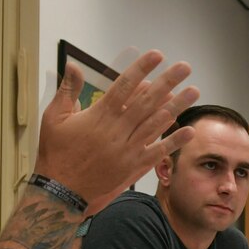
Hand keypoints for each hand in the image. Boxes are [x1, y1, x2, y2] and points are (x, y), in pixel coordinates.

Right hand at [35, 50, 198, 215]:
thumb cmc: (55, 153)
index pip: (124, 86)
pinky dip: (173, 141)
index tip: (157, 55)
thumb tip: (73, 65)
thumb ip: (67, 90)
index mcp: (98, 116)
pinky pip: (156, 152)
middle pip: (147, 101)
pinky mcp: (131, 167)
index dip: (141, 69)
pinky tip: (189, 129)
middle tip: (185, 67)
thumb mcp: (54, 118)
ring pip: (156, 124)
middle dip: (167, 82)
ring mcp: (126, 150)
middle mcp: (116, 131)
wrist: (59, 192)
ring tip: (194, 91)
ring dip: (176, 106)